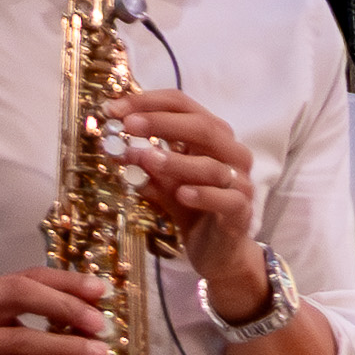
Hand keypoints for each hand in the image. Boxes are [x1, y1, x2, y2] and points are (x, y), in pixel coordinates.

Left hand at [112, 88, 262, 302]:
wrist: (218, 252)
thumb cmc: (192, 209)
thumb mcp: (161, 183)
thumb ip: (142, 165)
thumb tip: (112, 146)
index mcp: (212, 138)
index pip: (183, 106)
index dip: (148, 102)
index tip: (114, 109)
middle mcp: (231, 154)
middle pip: (203, 126)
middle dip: (162, 123)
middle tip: (128, 125)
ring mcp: (240, 182)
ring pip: (212, 165)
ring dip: (175, 161)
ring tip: (144, 158)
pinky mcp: (242, 212)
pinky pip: (227, 199)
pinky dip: (203, 194)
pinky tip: (181, 194)